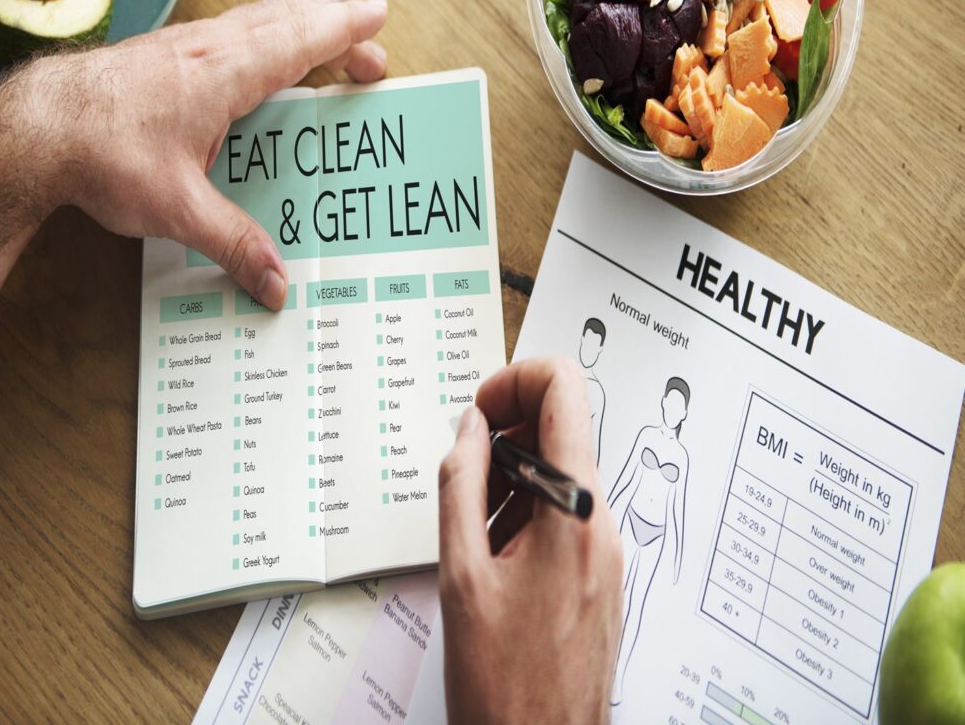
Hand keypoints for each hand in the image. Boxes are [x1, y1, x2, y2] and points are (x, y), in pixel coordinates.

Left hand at [14, 0, 387, 306]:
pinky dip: (258, 17)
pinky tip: (252, 22)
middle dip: (333, 24)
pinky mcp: (164, 52)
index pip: (300, 41)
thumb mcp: (177, 209)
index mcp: (225, 75)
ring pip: (255, 16)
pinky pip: (228, 24)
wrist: (34, 129)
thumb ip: (233, 243)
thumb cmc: (102, 155)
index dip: (344, 30)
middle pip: (286, 22)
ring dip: (296, 13)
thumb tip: (275, 284)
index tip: (378, 15)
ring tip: (322, 4)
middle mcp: (209, 48)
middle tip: (369, 36)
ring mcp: (184, 44)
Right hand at [438, 357, 623, 724]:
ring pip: (559, 471)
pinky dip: (525, 510)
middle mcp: (600, 521)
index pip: (564, 389)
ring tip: (473, 527)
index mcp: (571, 510)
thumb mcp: (461, 574)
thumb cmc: (504, 684)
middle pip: (561, 428)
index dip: (515, 380)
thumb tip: (470, 428)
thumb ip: (461, 484)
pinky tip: (493, 553)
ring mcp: (605, 548)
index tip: (481, 411)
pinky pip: (565, 511)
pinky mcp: (600, 571)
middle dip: (505, 435)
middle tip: (465, 471)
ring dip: (511, 478)